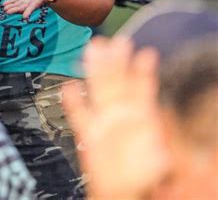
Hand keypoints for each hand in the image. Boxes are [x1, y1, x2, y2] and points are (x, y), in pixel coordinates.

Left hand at [3, 0, 56, 19]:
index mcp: (38, 1)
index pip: (33, 7)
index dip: (28, 11)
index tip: (24, 16)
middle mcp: (31, 3)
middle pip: (22, 7)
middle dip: (15, 10)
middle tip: (8, 12)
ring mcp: (25, 0)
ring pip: (17, 5)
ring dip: (11, 7)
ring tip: (4, 9)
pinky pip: (15, 0)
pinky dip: (9, 2)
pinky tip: (4, 4)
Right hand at [62, 37, 169, 199]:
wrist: (122, 194)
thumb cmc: (143, 178)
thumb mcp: (158, 157)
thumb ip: (155, 137)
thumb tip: (154, 120)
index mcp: (141, 120)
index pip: (142, 90)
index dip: (143, 72)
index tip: (144, 52)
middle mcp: (122, 117)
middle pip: (117, 83)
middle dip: (115, 61)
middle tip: (114, 41)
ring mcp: (104, 124)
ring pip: (98, 91)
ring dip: (95, 70)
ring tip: (93, 49)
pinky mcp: (89, 137)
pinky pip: (79, 117)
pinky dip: (73, 103)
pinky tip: (68, 88)